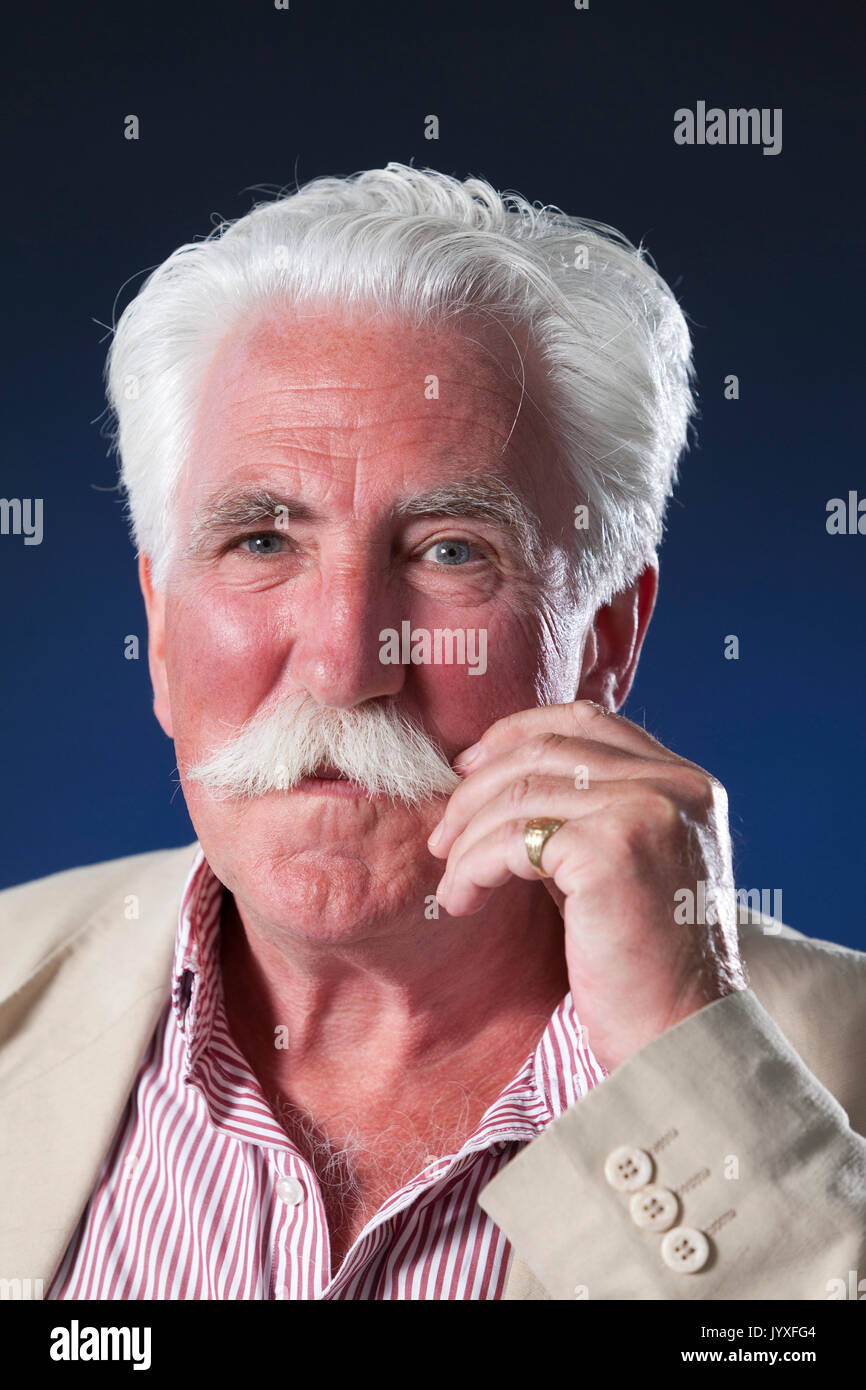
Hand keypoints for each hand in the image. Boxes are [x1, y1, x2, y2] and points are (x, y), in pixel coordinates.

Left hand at [427, 699, 745, 1071]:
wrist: (677, 1036)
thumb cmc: (638, 963)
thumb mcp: (617, 864)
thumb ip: (583, 812)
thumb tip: (491, 773)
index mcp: (686, 782)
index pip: (588, 720)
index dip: (516, 733)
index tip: (468, 769)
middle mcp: (677, 786)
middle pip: (547, 750)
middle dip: (478, 787)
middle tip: (442, 833)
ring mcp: (648, 811)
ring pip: (522, 792)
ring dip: (468, 835)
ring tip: (450, 876)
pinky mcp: (612, 850)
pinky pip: (512, 840)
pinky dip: (472, 867)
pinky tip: (460, 899)